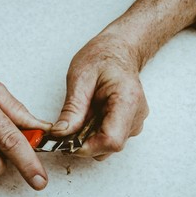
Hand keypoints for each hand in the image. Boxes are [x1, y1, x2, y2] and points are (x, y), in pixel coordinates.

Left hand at [51, 34, 148, 159]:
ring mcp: (134, 122)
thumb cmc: (102, 57)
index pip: (111, 140)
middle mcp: (135, 116)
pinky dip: (92, 134)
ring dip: (86, 138)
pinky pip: (108, 139)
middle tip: (66, 127)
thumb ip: (72, 108)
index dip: (87, 146)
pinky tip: (87, 117)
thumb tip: (60, 134)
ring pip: (107, 146)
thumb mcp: (80, 78)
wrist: (119, 50)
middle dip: (83, 143)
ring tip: (79, 116)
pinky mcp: (128, 125)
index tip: (67, 141)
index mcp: (127, 100)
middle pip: (108, 147)